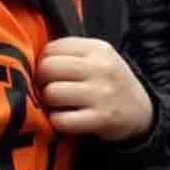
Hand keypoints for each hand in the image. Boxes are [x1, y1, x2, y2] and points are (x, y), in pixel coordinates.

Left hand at [36, 37, 154, 141]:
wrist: (141, 112)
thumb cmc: (109, 83)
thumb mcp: (98, 58)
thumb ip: (70, 54)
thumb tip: (29, 60)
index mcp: (98, 48)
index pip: (51, 49)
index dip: (43, 62)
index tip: (51, 74)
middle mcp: (101, 68)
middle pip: (48, 68)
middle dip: (42, 82)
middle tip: (50, 89)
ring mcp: (102, 93)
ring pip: (52, 93)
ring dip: (49, 103)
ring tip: (59, 104)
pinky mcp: (101, 118)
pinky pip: (61, 120)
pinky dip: (58, 122)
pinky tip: (67, 119)